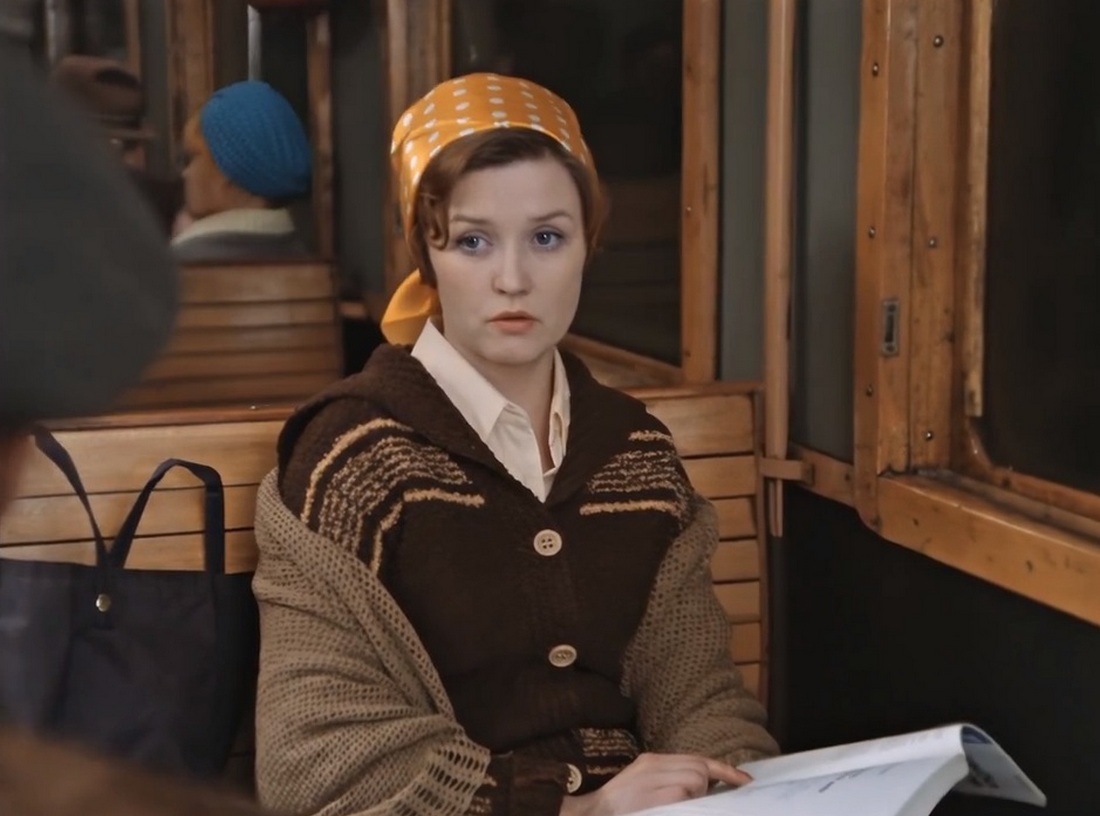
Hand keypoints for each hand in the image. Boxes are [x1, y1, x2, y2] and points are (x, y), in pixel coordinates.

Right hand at [559, 752, 750, 815]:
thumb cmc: (619, 809)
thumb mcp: (643, 786)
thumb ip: (670, 780)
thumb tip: (704, 785)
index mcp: (651, 761)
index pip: (697, 758)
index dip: (725, 770)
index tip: (745, 780)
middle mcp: (653, 764)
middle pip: (700, 767)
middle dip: (708, 785)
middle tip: (697, 801)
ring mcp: (654, 778)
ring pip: (697, 780)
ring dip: (696, 796)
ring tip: (675, 805)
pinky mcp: (657, 795)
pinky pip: (686, 794)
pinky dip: (688, 803)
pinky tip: (675, 808)